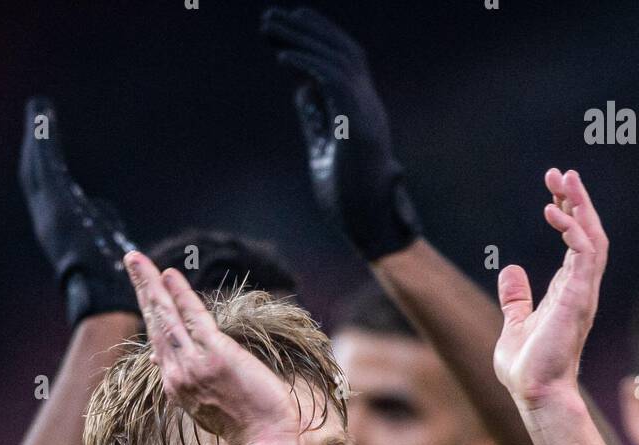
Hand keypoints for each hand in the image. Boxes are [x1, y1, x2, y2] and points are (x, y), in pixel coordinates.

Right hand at [19, 97, 138, 327]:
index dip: (42, 166)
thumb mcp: (108, 242)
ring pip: (37, 167)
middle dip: (35, 145)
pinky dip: (42, 140)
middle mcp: (47, 220)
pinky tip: (42, 116)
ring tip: (39, 108)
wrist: (105, 295)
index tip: (42, 143)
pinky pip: (45, 165)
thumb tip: (101, 210)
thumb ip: (101, 221)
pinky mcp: (55, 204)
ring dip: (37, 136)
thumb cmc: (112, 279)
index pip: (46, 190)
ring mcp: (48, 213)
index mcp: (59, 230)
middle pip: (36, 174)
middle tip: (37, 114)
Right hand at [124, 252, 298, 444]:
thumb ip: (195, 385)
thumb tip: (173, 367)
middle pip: (156, 327)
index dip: (155, 320)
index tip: (150, 300)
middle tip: (132, 262)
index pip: (161, 347)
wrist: (265, 442)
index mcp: (179, 389)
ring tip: (138, 260)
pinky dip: (181, 295)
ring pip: (166, 318)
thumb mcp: (212, 408)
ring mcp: (194, 366)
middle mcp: (178, 376)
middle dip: (144, 292)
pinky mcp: (215, 356)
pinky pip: (193, 317)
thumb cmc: (249, 427)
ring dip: (151, 286)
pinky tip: (170, 276)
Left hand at [261, 6, 419, 260]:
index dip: (318, 38)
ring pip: (336, 59)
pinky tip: (283, 58)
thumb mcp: (324, 152)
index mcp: (363, 111)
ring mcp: (367, 114)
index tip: (287, 26)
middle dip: (305, 29)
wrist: (370, 230)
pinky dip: (307, 64)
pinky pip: (333, 82)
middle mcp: (369, 105)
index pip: (345, 60)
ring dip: (301, 39)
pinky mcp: (358, 127)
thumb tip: (303, 90)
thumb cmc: (348, 200)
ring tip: (269, 27)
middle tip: (269, 18)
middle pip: (341, 50)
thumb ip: (316, 120)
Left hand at [494, 169, 607, 404]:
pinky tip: (554, 212)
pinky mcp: (578, 299)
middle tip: (560, 173)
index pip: (576, 243)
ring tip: (564, 179)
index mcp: (568, 292)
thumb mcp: (515, 323)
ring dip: (581, 206)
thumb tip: (511, 270)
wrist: (533, 393)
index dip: (568, 213)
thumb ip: (516, 297)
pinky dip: (573, 229)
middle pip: (589, 233)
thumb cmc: (526, 368)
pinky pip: (584, 254)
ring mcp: (582, 293)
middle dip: (577, 200)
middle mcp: (580, 289)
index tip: (553, 189)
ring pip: (593, 237)